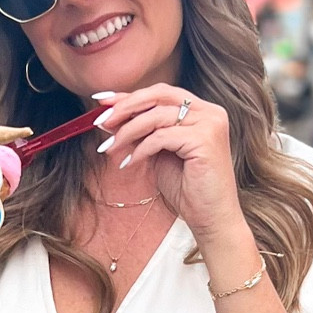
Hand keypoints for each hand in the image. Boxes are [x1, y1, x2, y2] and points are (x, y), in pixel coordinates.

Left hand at [91, 86, 242, 244]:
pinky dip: (140, 149)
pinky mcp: (204, 140)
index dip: (130, 96)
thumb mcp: (159, 153)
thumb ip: (142, 133)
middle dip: (125, 107)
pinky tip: (129, 163)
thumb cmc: (188, 189)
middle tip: (102, 122)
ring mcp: (210, 124)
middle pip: (159, 95)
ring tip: (110, 148)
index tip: (102, 102)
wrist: (211, 218)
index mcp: (201, 111)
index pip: (160, 93)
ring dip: (127, 131)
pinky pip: (161, 137)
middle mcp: (209, 112)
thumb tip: (108, 118)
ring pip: (157, 116)